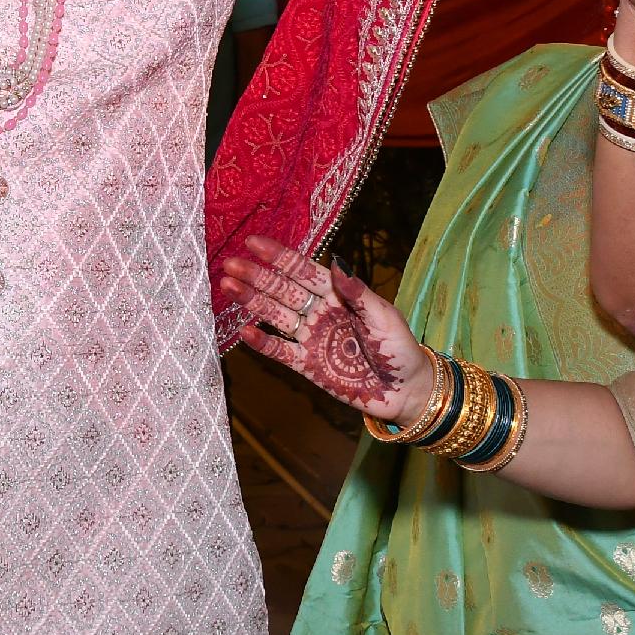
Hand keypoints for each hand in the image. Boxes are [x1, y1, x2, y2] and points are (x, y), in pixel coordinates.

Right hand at [222, 237, 437, 425]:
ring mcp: (310, 337)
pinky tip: (244, 331)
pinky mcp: (306, 364)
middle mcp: (319, 311)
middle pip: (282, 289)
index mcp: (337, 294)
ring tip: (228, 287)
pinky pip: (280, 351)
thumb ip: (358, 292)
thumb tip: (338, 260)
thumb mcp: (385, 317)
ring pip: (275, 315)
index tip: (254, 243)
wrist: (406, 391)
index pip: (303, 270)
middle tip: (230, 264)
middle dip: (256, 276)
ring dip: (252, 302)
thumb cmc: (401, 349)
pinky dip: (262, 342)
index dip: (279, 257)